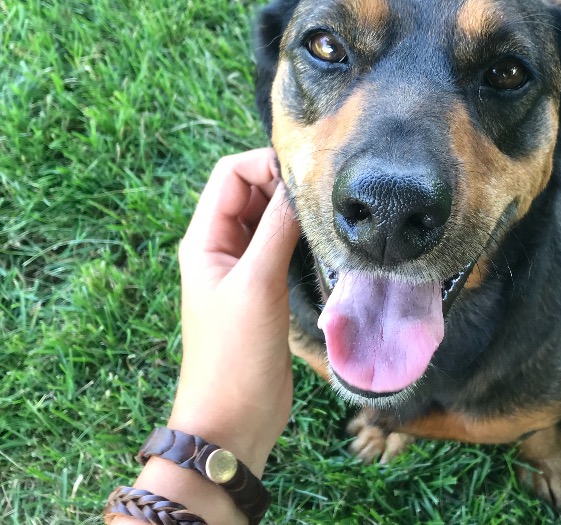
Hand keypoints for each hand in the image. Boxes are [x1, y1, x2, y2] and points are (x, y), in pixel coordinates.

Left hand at [169, 147, 299, 474]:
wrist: (233, 419)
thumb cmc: (235, 355)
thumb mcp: (257, 286)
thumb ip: (277, 231)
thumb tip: (300, 183)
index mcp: (205, 239)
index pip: (231, 175)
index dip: (265, 165)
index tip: (308, 174)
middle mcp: (222, 247)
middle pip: (251, 192)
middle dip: (284, 184)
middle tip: (327, 193)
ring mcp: (245, 269)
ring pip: (269, 219)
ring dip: (295, 212)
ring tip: (331, 213)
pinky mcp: (266, 289)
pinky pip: (283, 247)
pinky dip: (302, 237)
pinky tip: (327, 242)